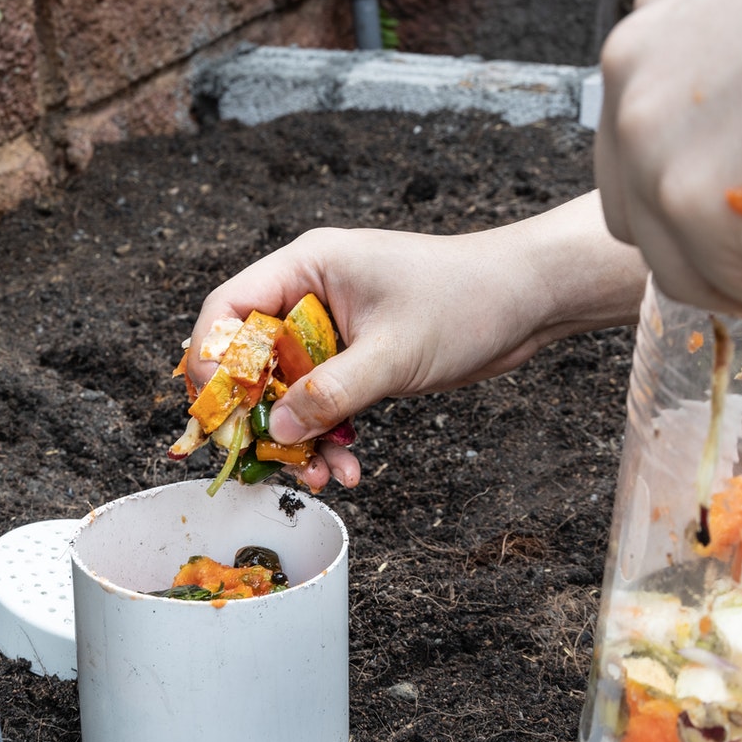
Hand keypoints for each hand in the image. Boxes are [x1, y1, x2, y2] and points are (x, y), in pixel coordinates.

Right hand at [184, 194, 645, 491]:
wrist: (529, 301)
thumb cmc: (466, 301)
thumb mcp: (393, 353)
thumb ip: (333, 392)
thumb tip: (280, 429)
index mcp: (307, 267)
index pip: (228, 308)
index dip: (212, 360)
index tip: (219, 412)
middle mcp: (310, 293)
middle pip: (252, 358)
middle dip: (260, 415)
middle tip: (267, 458)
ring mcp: (333, 328)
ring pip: (287, 389)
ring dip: (298, 436)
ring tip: (318, 475)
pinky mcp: (356, 357)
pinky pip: (322, 401)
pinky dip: (329, 435)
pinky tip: (347, 466)